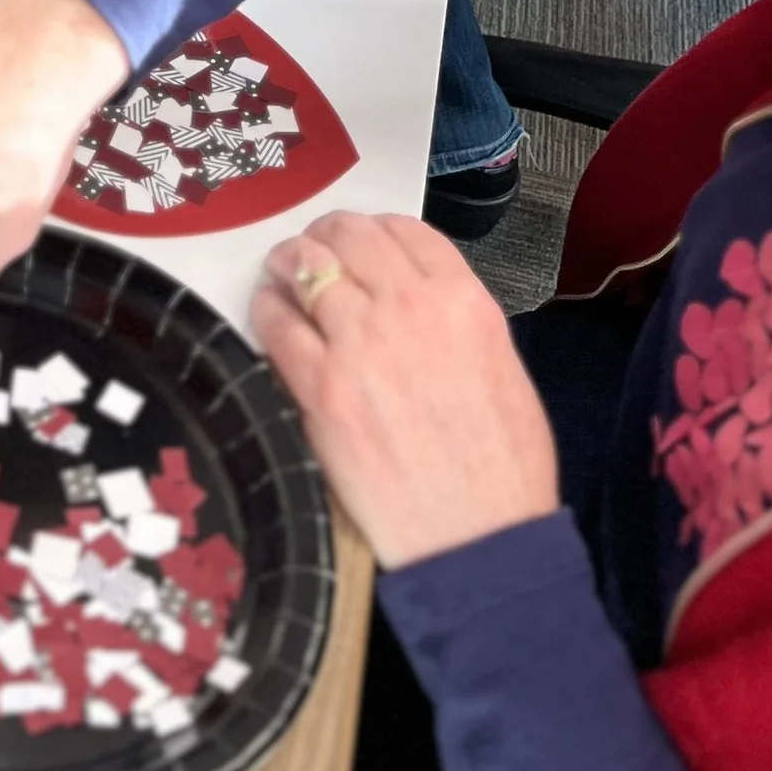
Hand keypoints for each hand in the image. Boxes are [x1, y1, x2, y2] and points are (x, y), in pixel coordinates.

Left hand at [253, 213, 556, 567]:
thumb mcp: (503, 369)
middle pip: (349, 236)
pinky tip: (270, 314)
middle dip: (325, 235)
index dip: (373, 227)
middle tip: (311, 247)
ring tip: (281, 273)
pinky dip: (268, 310)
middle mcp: (411, 309)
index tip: (357, 238)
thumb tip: (411, 296)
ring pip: (306, 267)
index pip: (405, 229)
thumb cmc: (502, 470)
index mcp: (464, 303)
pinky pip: (278, 324)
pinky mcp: (322, 389)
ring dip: (288, 264)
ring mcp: (361, 345)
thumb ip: (458, 320)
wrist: (479, 543)